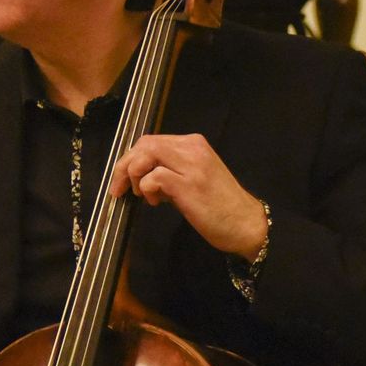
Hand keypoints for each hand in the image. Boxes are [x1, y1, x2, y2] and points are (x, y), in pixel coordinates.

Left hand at [109, 133, 266, 260]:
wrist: (246, 224)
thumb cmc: (220, 206)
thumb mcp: (193, 179)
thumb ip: (171, 171)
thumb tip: (141, 175)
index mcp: (193, 144)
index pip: (152, 141)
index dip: (131, 158)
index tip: (124, 179)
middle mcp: (192, 148)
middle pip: (145, 144)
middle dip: (125, 166)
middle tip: (120, 189)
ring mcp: (191, 165)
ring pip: (147, 154)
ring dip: (134, 176)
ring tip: (141, 195)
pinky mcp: (188, 185)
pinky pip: (154, 177)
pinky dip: (147, 189)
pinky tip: (156, 202)